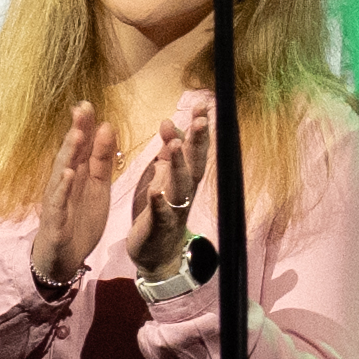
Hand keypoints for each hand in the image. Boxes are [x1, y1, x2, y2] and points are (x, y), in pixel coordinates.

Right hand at [37, 91, 121, 284]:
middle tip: (82, 108)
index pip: (81, 145)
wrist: (64, 257)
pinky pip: (59, 202)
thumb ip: (102, 160)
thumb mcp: (98, 187)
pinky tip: (67, 175)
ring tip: (76, 135)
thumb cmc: (79, 219)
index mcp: (78, 174)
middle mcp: (64, 182)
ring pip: (62, 173)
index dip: (85, 125)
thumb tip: (107, 127)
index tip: (90, 103)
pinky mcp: (56, 219)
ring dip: (68, 154)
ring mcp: (58, 199)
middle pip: (70, 153)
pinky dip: (63, 189)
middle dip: (76, 131)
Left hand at [112, 93, 212, 275]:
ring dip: (179, 166)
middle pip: (195, 164)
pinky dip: (160, 204)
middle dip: (197, 142)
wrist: (158, 252)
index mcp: (185, 177)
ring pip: (180, 186)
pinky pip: (161, 215)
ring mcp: (174, 210)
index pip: (195, 149)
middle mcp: (185, 192)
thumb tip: (168, 121)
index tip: (202, 106)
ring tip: (174, 146)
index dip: (199, 129)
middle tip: (200, 120)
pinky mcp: (159, 227)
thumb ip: (169, 150)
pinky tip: (156, 193)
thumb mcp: (166, 175)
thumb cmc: (163, 210)